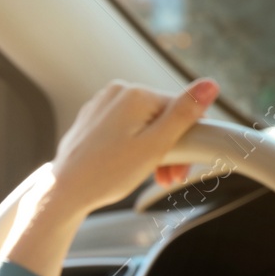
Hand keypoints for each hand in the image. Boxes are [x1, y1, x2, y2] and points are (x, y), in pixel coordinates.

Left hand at [50, 79, 220, 213]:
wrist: (64, 191)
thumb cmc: (108, 173)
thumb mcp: (155, 145)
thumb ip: (184, 114)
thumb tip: (210, 84)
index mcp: (135, 94)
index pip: (180, 110)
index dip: (188, 141)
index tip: (183, 170)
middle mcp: (116, 92)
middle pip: (161, 117)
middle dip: (170, 148)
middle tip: (168, 180)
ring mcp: (101, 105)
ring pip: (142, 124)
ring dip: (153, 150)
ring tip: (150, 177)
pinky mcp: (92, 120)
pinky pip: (123, 129)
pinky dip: (133, 147)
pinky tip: (129, 167)